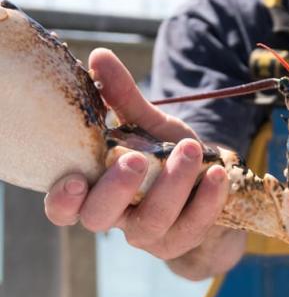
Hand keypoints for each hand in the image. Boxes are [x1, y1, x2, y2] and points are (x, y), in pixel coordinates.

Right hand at [44, 48, 244, 273]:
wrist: (211, 188)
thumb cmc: (167, 156)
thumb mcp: (147, 125)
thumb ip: (123, 97)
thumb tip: (99, 56)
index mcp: (96, 191)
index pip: (64, 208)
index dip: (62, 201)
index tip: (75, 180)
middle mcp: (117, 217)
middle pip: (99, 219)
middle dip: (115, 190)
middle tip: (136, 160)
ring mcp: (151, 234)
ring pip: (152, 221)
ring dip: (171, 185)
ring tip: (190, 149)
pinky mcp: (185, 240)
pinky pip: (194, 225)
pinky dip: (207, 199)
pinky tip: (217, 173)